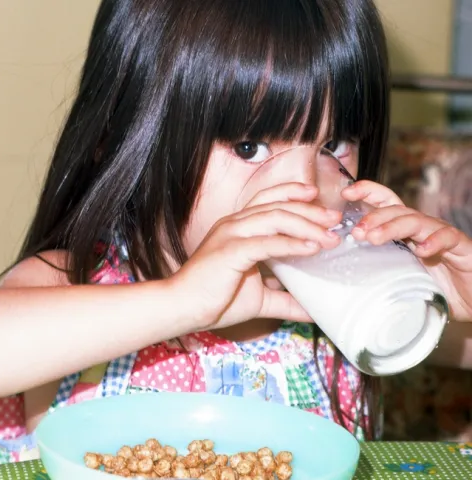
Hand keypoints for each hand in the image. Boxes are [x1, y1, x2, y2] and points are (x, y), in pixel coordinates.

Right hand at [170, 183, 341, 329]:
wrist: (183, 308)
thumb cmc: (216, 299)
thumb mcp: (260, 298)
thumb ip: (286, 300)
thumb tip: (312, 311)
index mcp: (238, 226)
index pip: (269, 200)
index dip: (294, 194)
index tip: (317, 198)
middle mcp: (235, 223)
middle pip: (279, 205)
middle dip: (310, 210)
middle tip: (334, 219)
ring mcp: (232, 234)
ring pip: (276, 218)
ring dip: (307, 225)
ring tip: (330, 235)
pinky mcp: (231, 251)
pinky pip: (267, 243)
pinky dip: (291, 244)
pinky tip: (311, 248)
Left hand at [342, 180, 471, 320]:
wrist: (471, 300)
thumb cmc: (431, 289)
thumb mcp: (397, 279)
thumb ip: (376, 273)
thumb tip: (340, 281)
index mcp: (404, 232)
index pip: (386, 204)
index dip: (368, 192)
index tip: (346, 192)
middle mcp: (421, 230)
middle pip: (396, 210)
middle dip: (374, 217)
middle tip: (357, 232)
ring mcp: (442, 237)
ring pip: (416, 221)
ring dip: (393, 227)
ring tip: (374, 238)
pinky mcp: (462, 248)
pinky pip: (448, 238)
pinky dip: (434, 242)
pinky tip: (421, 251)